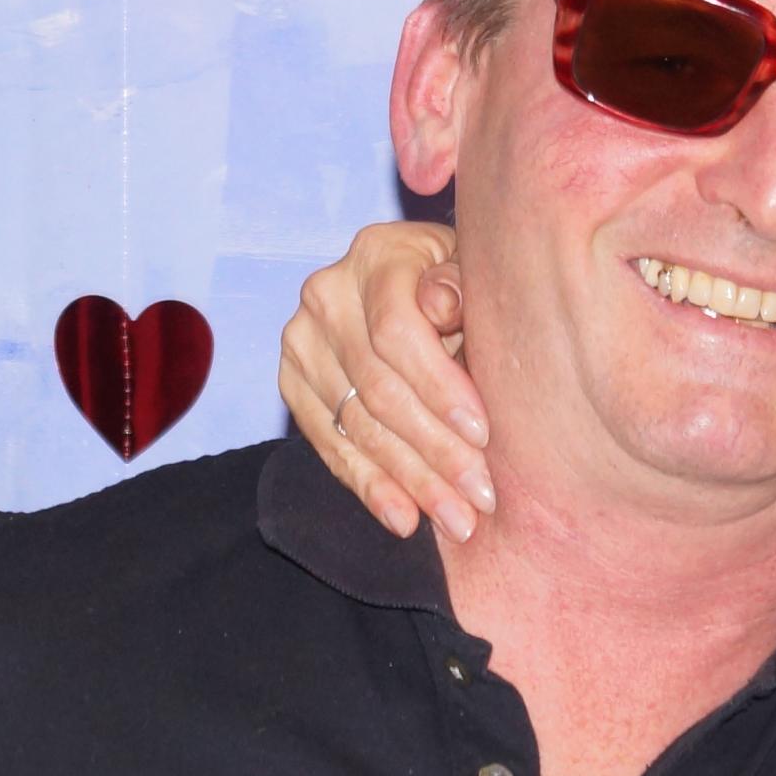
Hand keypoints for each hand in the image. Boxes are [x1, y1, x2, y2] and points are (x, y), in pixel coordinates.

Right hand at [277, 220, 490, 539]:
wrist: (416, 283)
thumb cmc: (462, 282)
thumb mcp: (474, 271)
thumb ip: (462, 285)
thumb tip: (443, 303)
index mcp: (377, 256)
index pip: (397, 331)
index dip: (439, 387)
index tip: (483, 435)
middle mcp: (326, 295)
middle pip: (377, 389)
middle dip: (434, 452)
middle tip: (479, 498)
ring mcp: (301, 342)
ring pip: (357, 426)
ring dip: (410, 482)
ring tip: (456, 520)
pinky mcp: (292, 384)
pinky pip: (330, 446)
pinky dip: (370, 487)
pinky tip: (404, 519)